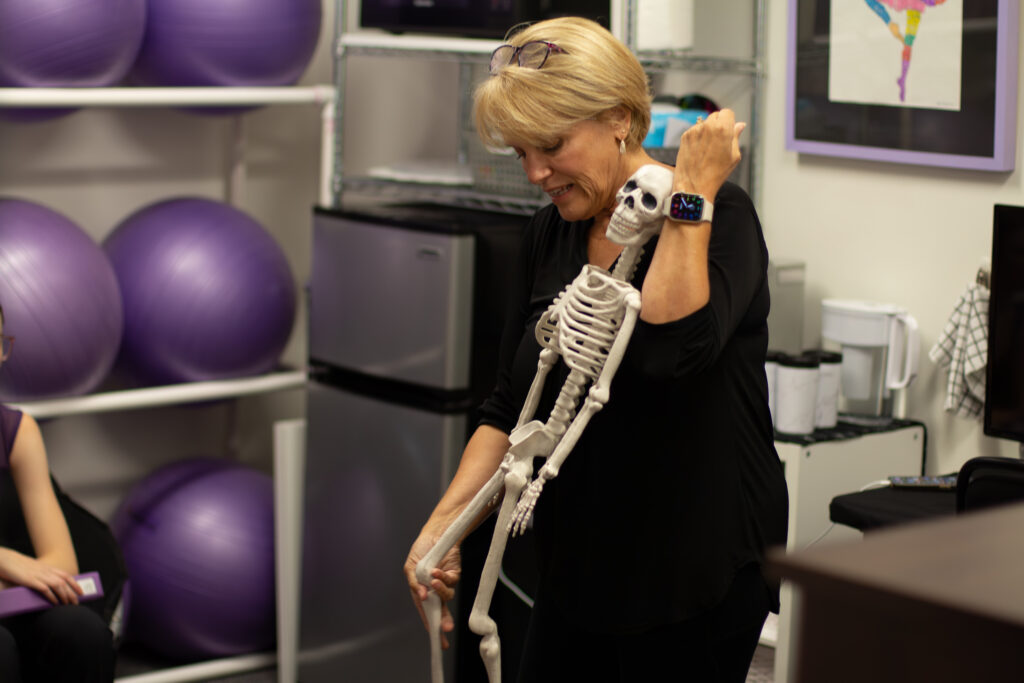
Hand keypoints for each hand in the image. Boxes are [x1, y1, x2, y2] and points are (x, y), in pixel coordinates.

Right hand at [0, 548, 82, 604]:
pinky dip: (51, 596)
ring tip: (67, 605)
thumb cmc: (18, 566)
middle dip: (72, 593)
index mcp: (47, 568)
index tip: (81, 593)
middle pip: (64, 582)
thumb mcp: (33, 570)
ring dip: (64, 596)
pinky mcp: (30, 580)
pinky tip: (54, 602)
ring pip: (58, 585)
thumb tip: (47, 587)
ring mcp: (39, 575)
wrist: (5, 560)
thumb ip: (41, 576)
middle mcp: (46, 571)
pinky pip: (45, 589)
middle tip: (76, 603)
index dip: (75, 584)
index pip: (66, 576)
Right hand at [404, 532, 461, 649]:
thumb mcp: (410, 568)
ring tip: (433, 582)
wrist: (433, 534)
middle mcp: (435, 591)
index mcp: (422, 592)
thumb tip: (421, 596)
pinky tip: (435, 572)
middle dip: (444, 620)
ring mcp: (445, 583)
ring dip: (439, 591)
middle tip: (447, 627)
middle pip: (441, 610)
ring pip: (446, 595)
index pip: (427, 612)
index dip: (432, 625)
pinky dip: (442, 577)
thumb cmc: (420, 551)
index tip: (438, 638)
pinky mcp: (454, 574)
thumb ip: (414, 583)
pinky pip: (450, 580)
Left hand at [672, 108, 744, 200]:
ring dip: (707, 131)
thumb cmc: (716, 174)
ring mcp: (694, 130)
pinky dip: (698, 137)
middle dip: (718, 125)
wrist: (694, 186)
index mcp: (722, 128)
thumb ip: (736, 137)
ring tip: (708, 149)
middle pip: (715, 116)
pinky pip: (694, 131)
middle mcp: (707, 126)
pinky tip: (699, 151)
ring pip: (704, 123)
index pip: (727, 112)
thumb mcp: (734, 156)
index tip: (728, 131)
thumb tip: (740, 124)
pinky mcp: (685, 136)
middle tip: (719, 142)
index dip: (729, 121)